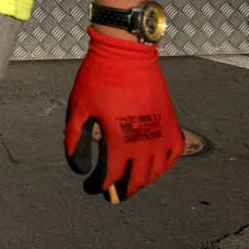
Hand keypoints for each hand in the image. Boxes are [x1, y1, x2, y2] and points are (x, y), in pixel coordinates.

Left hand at [64, 28, 183, 201]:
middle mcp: (146, 143)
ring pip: (157, 171)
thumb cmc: (99, 78)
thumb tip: (76, 165)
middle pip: (137, 179)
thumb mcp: (79, 108)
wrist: (126, 55)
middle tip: (112, 194)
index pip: (112, 175)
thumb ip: (75, 139)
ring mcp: (162, 134)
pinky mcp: (172, 124)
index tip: (92, 188)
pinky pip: (173, 154)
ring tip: (130, 182)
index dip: (101, 185)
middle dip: (123, 189)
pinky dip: (164, 165)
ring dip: (144, 180)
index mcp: (121, 141)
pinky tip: (154, 166)